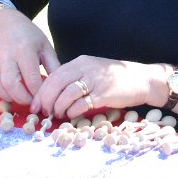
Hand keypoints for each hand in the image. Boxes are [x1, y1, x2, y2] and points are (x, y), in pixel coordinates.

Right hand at [0, 8, 60, 105]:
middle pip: (11, 84)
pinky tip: (5, 91)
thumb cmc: (30, 37)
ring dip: (9, 97)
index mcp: (25, 50)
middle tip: (32, 103)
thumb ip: (54, 66)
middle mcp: (7, 55)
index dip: (39, 93)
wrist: (6, 25)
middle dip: (23, 99)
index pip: (31, 78)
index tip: (45, 100)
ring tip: (20, 97)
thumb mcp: (46, 47)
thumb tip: (61, 87)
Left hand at [30, 55, 157, 119]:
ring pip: (67, 94)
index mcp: (81, 62)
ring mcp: (96, 80)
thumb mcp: (92, 70)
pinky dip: (73, 112)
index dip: (42, 91)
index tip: (36, 104)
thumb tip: (52, 93)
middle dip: (46, 100)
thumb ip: (75, 77)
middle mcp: (86, 68)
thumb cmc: (115, 78)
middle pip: (57, 83)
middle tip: (43, 112)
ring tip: (58, 115)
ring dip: (58, 107)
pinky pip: (82, 104)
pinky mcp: (104, 93)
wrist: (141, 79)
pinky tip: (71, 116)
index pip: (54, 75)